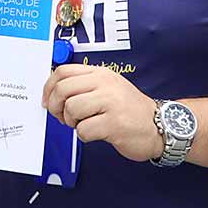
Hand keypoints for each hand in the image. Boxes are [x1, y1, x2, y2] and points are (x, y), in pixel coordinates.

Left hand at [41, 64, 161, 161]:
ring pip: (71, 109)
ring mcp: (110, 102)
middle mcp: (105, 84)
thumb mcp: (108, 88)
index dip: (49, 87)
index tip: (47, 101)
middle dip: (55, 107)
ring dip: (71, 122)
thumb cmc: (129, 109)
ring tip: (82, 125)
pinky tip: (95, 133)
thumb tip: (53, 93)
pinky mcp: (114, 123)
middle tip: (61, 117)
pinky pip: (84, 130)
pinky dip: (84, 135)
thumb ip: (84, 86)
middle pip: (63, 90)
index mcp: (100, 74)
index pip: (63, 72)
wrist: (160, 125)